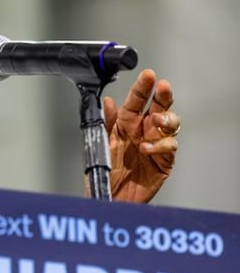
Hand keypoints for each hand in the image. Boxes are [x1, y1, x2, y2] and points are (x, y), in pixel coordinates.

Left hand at [102, 69, 179, 202]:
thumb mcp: (101, 143)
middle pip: (159, 107)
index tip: (148, 75)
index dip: (142, 88)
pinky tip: (147, 147)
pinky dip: (160, 145)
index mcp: (126, 124)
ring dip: (165, 119)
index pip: (136, 101)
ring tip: (155, 120)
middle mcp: (142, 131)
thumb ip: (106, 122)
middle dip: (162, 96)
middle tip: (163, 87)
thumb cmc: (105, 171)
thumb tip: (107, 101)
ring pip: (170, 124)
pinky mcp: (164, 161)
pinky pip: (169, 147)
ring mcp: (155, 144)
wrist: (109, 197)